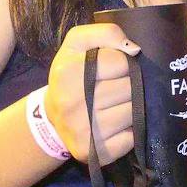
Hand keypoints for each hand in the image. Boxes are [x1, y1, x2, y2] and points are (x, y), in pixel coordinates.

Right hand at [43, 23, 138, 163]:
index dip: (124, 63)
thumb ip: (105, 32)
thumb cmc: (70, 75)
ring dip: (132, 107)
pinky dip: (129, 131)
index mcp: (68, 72)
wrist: (52, 117)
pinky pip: (131, 138)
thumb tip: (134, 49)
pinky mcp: (95, 153)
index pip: (121, 62)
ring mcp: (84, 131)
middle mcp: (73, 103)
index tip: (114, 69)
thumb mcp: (78, 44)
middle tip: (116, 88)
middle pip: (130, 88)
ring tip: (116, 105)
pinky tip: (115, 124)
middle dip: (130, 85)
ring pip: (134, 112)